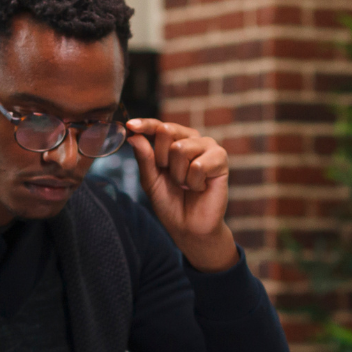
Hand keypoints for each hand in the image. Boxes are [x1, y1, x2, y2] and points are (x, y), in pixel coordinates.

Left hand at [125, 119, 237, 271]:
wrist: (188, 226)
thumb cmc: (170, 202)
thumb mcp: (150, 180)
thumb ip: (144, 157)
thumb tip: (134, 135)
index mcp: (174, 141)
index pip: (158, 126)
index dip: (145, 124)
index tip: (131, 126)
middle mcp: (192, 139)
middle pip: (166, 131)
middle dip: (161, 159)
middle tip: (171, 177)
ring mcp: (208, 147)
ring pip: (180, 149)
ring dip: (178, 175)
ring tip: (186, 185)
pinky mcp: (221, 158)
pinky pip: (197, 166)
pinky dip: (193, 183)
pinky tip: (199, 188)